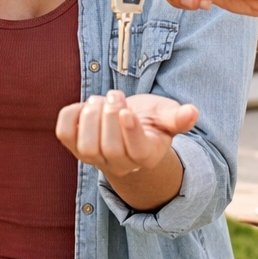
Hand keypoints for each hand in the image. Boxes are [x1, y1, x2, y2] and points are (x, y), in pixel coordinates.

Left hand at [55, 91, 197, 174]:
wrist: (127, 127)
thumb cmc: (150, 121)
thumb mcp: (167, 116)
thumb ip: (178, 117)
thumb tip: (192, 113)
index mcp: (146, 155)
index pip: (137, 152)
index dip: (130, 132)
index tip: (126, 110)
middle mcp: (120, 164)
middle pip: (109, 149)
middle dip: (109, 116)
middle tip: (116, 95)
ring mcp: (95, 158)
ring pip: (86, 147)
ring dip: (90, 117)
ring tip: (100, 101)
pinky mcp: (75, 146)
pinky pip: (64, 134)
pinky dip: (70, 115)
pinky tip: (84, 105)